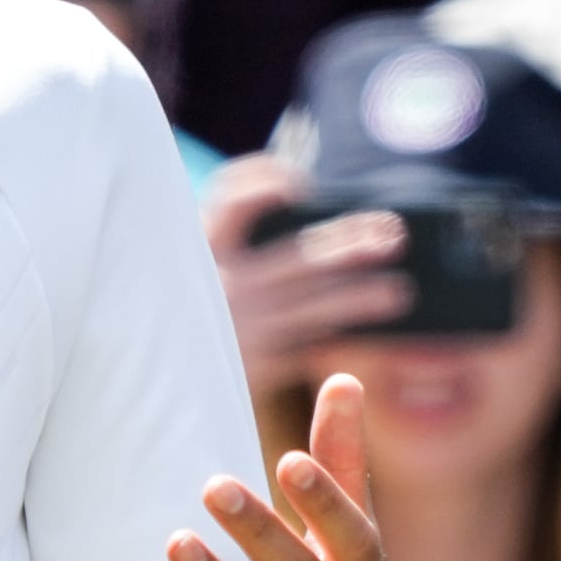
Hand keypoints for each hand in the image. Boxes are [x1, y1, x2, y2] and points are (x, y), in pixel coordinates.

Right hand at [204, 154, 409, 388]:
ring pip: (312, 307)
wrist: (163, 378)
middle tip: (391, 235)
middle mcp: (222, 286)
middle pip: (297, 257)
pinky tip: (363, 325)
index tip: (299, 183)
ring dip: (359, 297)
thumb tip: (308, 210)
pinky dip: (336, 331)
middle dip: (348, 245)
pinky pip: (307, 344)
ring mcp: (242, 328)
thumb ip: (239, 239)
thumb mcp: (200, 264)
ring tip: (397, 293)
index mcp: (203, 249)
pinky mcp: (255, 366)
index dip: (263, 184)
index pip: (230, 202)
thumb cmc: (193, 305)